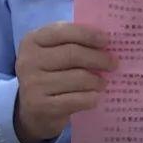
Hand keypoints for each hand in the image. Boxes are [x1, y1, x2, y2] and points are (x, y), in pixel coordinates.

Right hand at [14, 22, 117, 142]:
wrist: (30, 111)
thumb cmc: (48, 74)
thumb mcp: (52, 53)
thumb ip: (72, 42)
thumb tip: (105, 41)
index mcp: (32, 40)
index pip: (64, 32)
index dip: (88, 35)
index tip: (107, 40)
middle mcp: (28, 60)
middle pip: (73, 54)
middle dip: (98, 58)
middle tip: (113, 63)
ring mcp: (32, 84)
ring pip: (77, 78)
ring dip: (97, 80)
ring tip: (103, 82)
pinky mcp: (40, 106)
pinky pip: (75, 99)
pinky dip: (90, 98)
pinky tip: (95, 96)